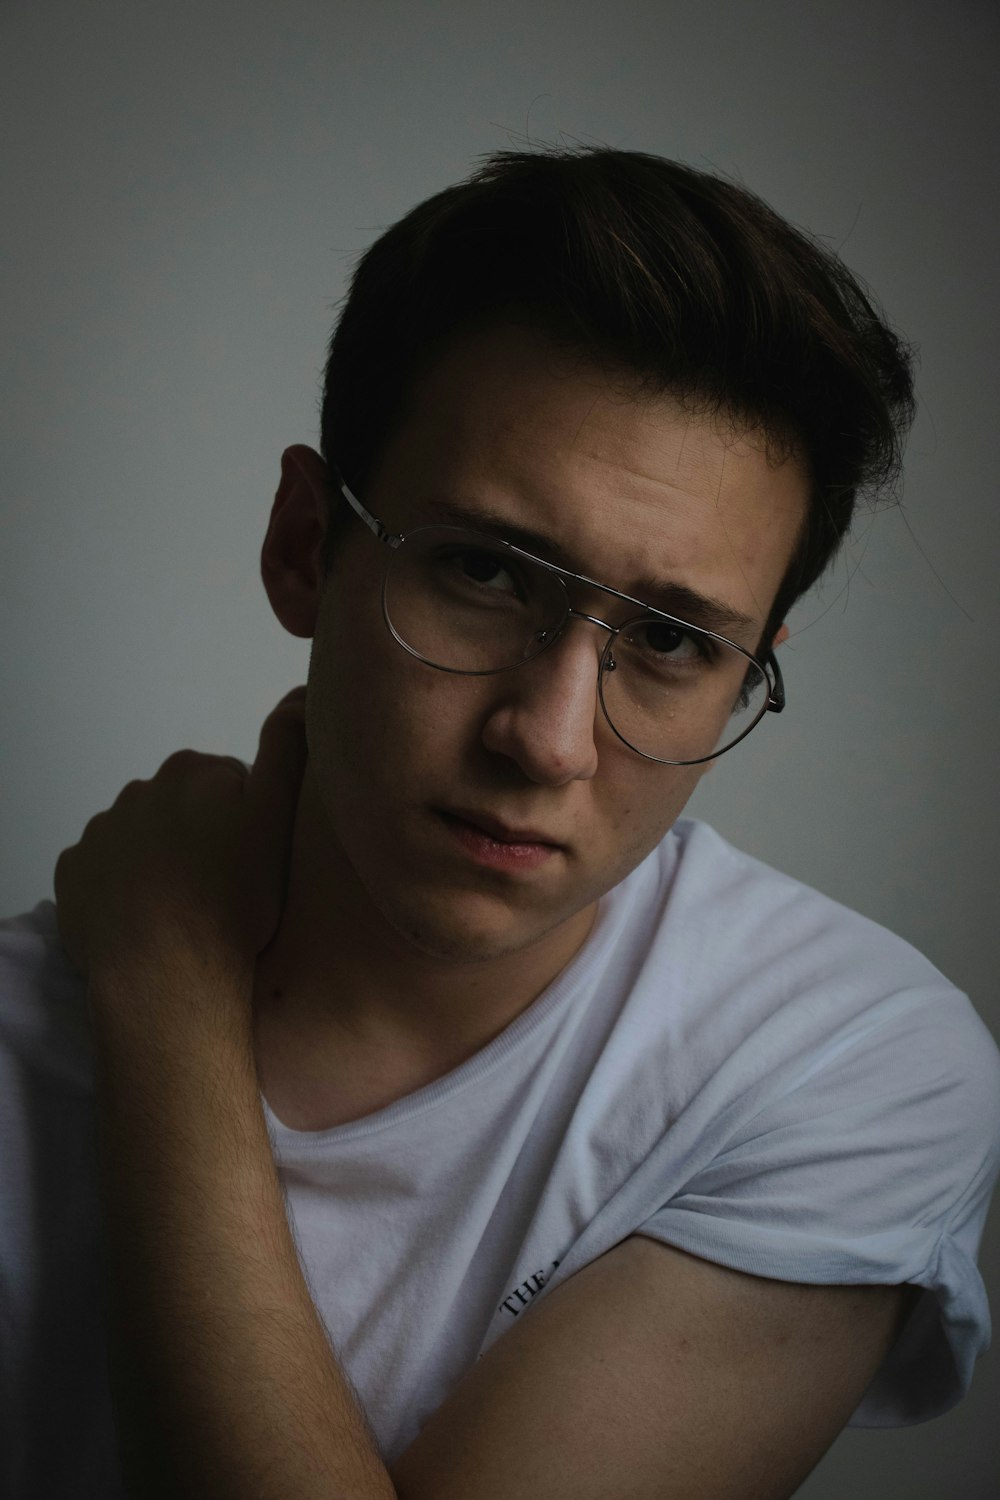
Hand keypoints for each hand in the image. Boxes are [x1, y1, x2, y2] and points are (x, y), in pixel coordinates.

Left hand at [54, 688, 307, 995]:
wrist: (168, 975)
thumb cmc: (233, 901)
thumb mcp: (278, 818)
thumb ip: (287, 748)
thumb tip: (298, 693)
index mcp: (191, 771)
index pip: (230, 783)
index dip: (249, 821)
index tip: (255, 859)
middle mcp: (139, 790)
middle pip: (183, 810)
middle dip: (203, 838)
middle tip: (225, 887)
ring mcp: (101, 834)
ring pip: (143, 841)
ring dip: (163, 863)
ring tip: (188, 909)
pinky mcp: (74, 875)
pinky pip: (104, 873)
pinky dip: (124, 889)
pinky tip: (148, 920)